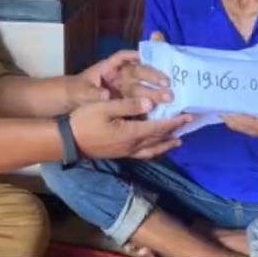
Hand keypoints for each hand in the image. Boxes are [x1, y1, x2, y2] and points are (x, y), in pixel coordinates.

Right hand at [69, 96, 190, 160]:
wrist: (69, 141)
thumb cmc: (85, 120)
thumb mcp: (104, 107)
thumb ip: (128, 105)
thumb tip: (150, 103)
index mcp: (131, 132)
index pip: (158, 126)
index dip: (174, 121)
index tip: (188, 115)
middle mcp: (133, 145)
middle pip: (159, 139)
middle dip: (174, 131)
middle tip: (188, 124)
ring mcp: (127, 151)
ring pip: (153, 149)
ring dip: (167, 143)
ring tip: (178, 140)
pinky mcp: (121, 153)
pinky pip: (144, 153)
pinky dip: (155, 150)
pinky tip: (155, 147)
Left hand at [77, 48, 171, 104]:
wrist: (68, 109)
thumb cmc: (74, 94)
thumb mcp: (80, 93)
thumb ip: (93, 94)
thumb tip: (106, 95)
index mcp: (107, 69)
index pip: (121, 58)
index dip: (134, 55)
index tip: (147, 58)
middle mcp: (118, 76)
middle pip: (136, 72)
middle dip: (151, 76)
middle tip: (166, 83)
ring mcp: (122, 89)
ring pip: (141, 87)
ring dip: (154, 90)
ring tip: (169, 96)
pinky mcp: (124, 103)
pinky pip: (139, 101)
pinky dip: (149, 104)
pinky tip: (162, 109)